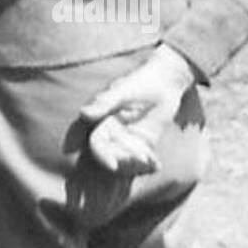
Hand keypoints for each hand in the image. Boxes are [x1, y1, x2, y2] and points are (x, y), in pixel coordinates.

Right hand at [79, 45, 196, 175]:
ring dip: (137, 166)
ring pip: (127, 161)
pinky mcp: (144, 143)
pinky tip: (157, 164)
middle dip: (125, 162)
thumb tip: (82, 113)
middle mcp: (113, 132)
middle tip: (142, 159)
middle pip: (113, 155)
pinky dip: (149, 165)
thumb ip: (104, 103)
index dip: (102, 156)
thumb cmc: (140, 81)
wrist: (165, 80)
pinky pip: (143, 160)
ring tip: (151, 161)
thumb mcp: (122, 91)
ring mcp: (129, 139)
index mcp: (103, 120)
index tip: (113, 166)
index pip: (97, 143)